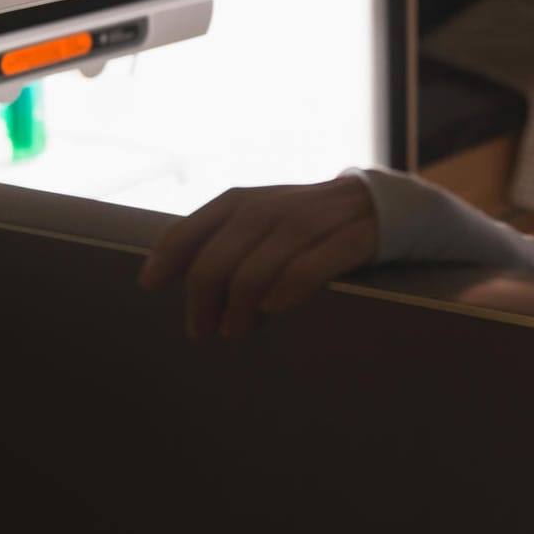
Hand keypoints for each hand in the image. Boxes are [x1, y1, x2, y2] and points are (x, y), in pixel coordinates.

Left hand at [137, 174, 377, 339]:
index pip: (194, 227)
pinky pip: (313, 266)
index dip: (168, 257)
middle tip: (200, 331)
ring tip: (235, 331)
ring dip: (240, 303)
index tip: (150, 287)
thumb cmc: (309, 225)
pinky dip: (288, 289)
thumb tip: (172, 283)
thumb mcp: (263, 223)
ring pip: (261, 264)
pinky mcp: (353, 239)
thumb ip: (222, 243)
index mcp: (247, 202)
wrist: (383, 204)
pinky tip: (275, 310)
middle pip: (222, 255)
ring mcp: (316, 221)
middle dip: (203, 296)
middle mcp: (276, 207)